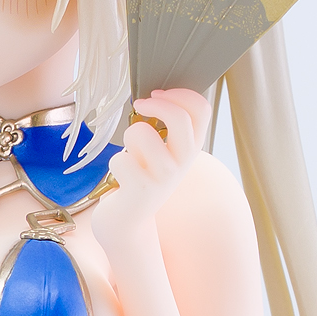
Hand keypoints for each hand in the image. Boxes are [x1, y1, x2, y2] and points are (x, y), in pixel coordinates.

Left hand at [89, 87, 210, 254]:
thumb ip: (164, 126)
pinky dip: (115, 164)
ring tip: (130, 158)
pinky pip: (119, 157)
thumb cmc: (139, 177)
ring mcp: (163, 178)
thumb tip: (155, 92)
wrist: (127, 222)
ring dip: (127, 140)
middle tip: (139, 105)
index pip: (201, 109)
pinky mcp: (141, 189)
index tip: (156, 94)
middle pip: (179, 118)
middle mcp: (182, 163)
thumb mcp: (159, 151)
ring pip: (139, 132)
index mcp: (190, 148)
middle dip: (155, 104)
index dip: (179, 93)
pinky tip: (121, 180)